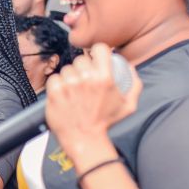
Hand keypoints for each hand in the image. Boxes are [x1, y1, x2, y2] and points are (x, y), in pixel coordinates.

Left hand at [45, 44, 141, 165]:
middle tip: (84, 81)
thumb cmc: (106, 123)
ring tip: (74, 90)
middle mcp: (86, 79)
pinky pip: (54, 78)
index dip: (97, 52)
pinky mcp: (54, 92)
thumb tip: (130, 66)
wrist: (85, 139)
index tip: (95, 59)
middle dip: (83, 68)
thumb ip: (134, 84)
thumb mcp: (129, 105)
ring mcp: (69, 85)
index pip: (99, 48)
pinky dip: (57, 85)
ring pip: (67, 69)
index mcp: (104, 78)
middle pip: (81, 59)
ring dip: (70, 77)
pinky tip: (63, 94)